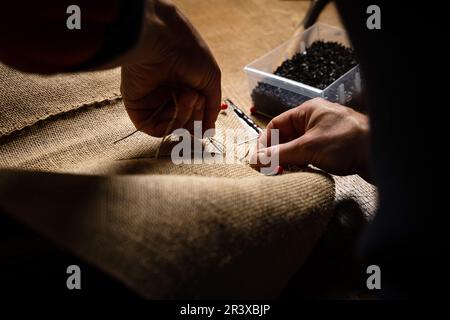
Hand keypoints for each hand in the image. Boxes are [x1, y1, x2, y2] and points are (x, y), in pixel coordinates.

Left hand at [121, 0, 220, 136]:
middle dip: (194, 115)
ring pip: (170, 126)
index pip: (194, 115)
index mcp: (185, 87)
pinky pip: (151, 128)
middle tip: (195, 98)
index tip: (206, 116)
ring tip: (186, 97)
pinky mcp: (136, 105)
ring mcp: (152, 101)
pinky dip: (166, 127)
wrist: (162, 40)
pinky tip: (173, 112)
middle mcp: (168, 95)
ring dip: (183, 117)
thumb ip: (212, 107)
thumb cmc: (190, 53)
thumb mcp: (211, 79)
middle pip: (184, 123)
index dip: (201, 119)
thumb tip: (209, 130)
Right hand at [252, 98, 370, 179]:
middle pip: (285, 136)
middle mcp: (314, 120)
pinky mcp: (333, 148)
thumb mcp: (308, 148)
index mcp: (307, 111)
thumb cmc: (347, 143)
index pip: (276, 125)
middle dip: (276, 153)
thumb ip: (280, 154)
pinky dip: (302, 164)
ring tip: (284, 174)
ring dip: (289, 160)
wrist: (383, 154)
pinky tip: (301, 173)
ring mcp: (324, 134)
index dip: (264, 142)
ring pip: (297, 147)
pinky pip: (309, 155)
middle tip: (270, 171)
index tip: (258, 160)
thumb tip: (255, 159)